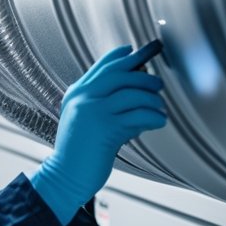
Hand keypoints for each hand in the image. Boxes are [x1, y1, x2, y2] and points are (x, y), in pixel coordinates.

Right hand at [31, 41, 166, 224]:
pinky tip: (158, 121)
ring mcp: (93, 111)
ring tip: (159, 109)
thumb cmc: (80, 150)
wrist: (65, 175)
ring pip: (134, 93)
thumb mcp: (84, 118)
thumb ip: (101, 101)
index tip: (137, 50)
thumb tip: (136, 86)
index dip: (122, 55)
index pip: (103, 66)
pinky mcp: (106, 128)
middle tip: (158, 85)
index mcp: (77, 93)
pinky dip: (154, 117)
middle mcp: (83, 97)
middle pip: (121, 73)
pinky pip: (140, 115)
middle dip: (145, 77)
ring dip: (153, 100)